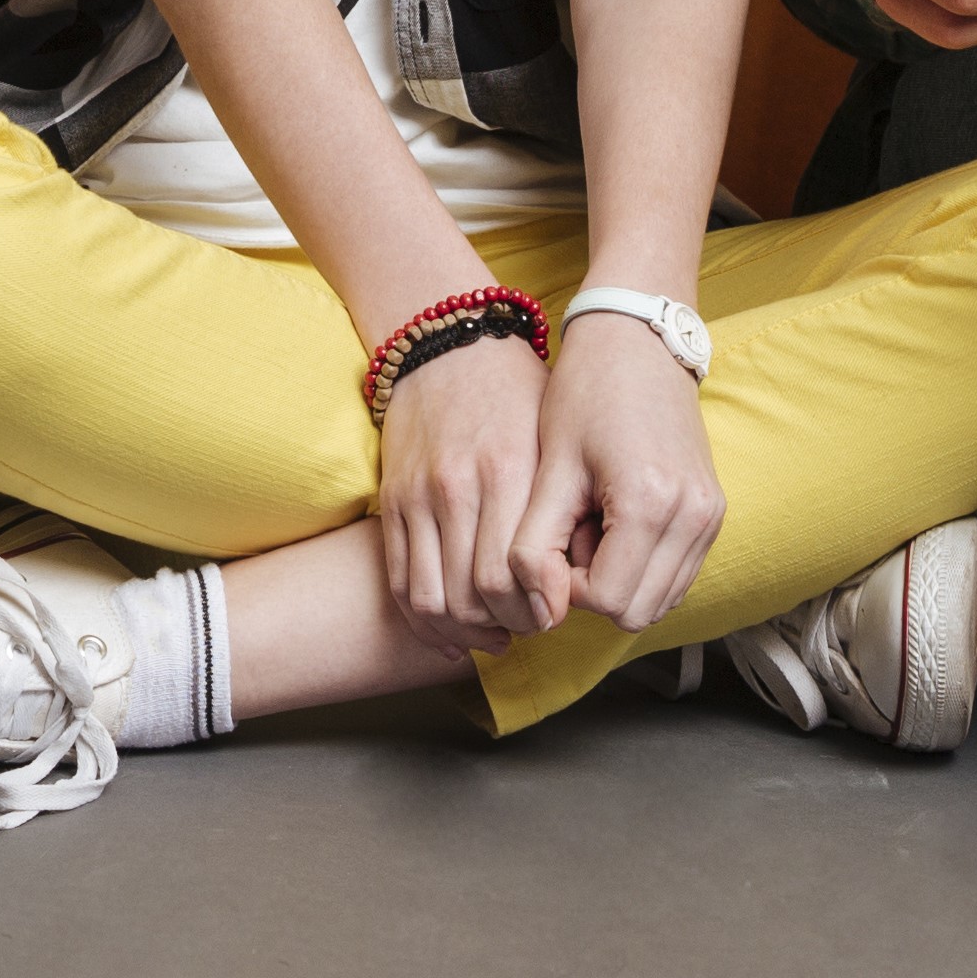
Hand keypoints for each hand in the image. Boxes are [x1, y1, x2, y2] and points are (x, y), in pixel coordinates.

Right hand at [372, 334, 562, 651]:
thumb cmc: (517, 390)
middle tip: (531, 628)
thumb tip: (584, 576)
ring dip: (466, 632)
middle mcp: (458, 488)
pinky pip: (399, 583)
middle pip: (475, 597)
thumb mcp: (553, 435)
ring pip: (433, 600)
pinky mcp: (392, 502)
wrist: (449, 343)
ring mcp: (418, 497)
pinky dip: (426, 622)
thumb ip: (565, 502)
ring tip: (496, 633)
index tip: (556, 615)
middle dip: (508, 627)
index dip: (538, 612)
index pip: (515, 576)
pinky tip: (454, 633)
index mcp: (509, 471)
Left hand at [522, 313, 722, 633]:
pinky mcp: (713, 513)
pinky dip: (642, 568)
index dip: (563, 585)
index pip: (604, 600)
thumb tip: (538, 610)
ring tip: (593, 525)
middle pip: (637, 612)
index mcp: (650, 504)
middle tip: (570, 533)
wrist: (638, 341)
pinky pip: (676, 576)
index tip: (549, 538)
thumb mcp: (549, 468)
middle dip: (593, 588)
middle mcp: (694, 517)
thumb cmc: (585, 393)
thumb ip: (533, 546)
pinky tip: (616, 524)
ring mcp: (710, 517)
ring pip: (660, 601)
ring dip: (619, 580)